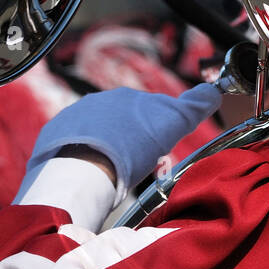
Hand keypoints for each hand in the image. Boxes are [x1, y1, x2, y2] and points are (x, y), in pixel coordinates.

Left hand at [18, 84, 222, 196]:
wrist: (82, 170)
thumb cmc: (130, 150)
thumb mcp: (172, 124)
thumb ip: (194, 105)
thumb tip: (214, 91)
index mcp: (127, 98)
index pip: (150, 111)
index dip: (158, 132)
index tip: (159, 153)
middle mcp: (99, 101)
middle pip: (123, 124)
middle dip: (133, 143)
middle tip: (139, 171)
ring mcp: (73, 118)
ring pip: (99, 135)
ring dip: (108, 151)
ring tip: (113, 178)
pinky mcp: (54, 137)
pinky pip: (74, 147)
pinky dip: (84, 159)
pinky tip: (90, 176)